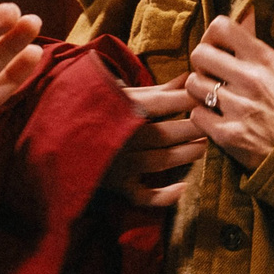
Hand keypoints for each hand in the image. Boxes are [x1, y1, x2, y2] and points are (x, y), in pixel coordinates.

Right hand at [108, 81, 208, 208]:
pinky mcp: (118, 184)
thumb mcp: (124, 95)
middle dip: (194, 127)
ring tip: (204, 144)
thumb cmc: (98, 110)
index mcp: (122, 109)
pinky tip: (183, 187)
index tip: (209, 95)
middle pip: (166, 133)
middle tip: (213, 121)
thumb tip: (188, 77)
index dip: (190, 100)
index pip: (164, 103)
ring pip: (161, 161)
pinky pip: (143, 196)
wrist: (59, 134)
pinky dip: (164, 196)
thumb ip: (158, 90)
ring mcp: (120, 163)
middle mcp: (122, 137)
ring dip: (187, 153)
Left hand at [184, 14, 273, 170]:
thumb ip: (254, 45)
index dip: (211, 37)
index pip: (221, 27)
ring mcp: (239, 107)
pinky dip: (202, 118)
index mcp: (265, 59)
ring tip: (213, 99)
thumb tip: (245, 12)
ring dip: (199, 92)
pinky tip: (216, 119)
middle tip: (211, 76)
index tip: (215, 49)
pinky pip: (196, 114)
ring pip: (193, 84)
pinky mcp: (228, 134)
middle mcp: (252, 79)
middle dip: (201, 65)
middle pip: (199, 54)